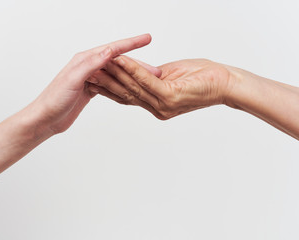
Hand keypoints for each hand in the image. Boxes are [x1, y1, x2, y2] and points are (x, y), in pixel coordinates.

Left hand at [24, 34, 158, 134]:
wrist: (44, 118)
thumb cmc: (54, 99)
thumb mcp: (72, 79)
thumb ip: (91, 64)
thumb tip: (109, 51)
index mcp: (84, 60)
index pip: (112, 49)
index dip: (131, 44)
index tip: (146, 39)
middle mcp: (87, 66)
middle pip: (118, 62)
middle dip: (138, 64)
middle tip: (156, 70)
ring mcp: (89, 78)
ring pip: (116, 73)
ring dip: (133, 75)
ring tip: (148, 78)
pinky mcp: (90, 89)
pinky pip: (110, 82)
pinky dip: (122, 83)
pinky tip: (129, 86)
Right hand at [87, 57, 232, 119]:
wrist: (226, 84)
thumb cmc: (203, 78)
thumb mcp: (171, 76)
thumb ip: (153, 77)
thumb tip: (138, 70)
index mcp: (156, 106)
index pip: (127, 97)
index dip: (109, 88)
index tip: (92, 79)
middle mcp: (157, 109)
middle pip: (125, 93)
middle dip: (105, 82)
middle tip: (87, 73)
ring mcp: (163, 105)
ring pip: (132, 87)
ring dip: (114, 73)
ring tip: (99, 63)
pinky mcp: (171, 96)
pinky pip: (146, 80)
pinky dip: (132, 69)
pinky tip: (120, 59)